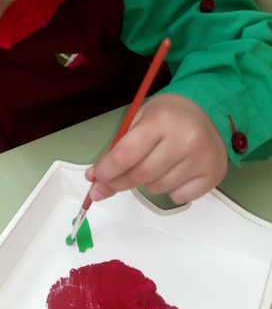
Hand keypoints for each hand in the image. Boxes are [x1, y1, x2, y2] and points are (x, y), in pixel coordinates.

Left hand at [85, 93, 227, 204]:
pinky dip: (170, 190)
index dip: (106, 172)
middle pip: (140, 176)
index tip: (95, 178)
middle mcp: (185, 140)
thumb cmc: (168, 114)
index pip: (125, 155)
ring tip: (155, 164)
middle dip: (119, 182)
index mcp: (162, 120)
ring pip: (158, 189)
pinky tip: (175, 171)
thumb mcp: (139, 119)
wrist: (208, 111)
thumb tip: (96, 180)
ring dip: (147, 183)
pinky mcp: (214, 175)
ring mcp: (202, 159)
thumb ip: (118, 148)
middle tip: (110, 182)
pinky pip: (179, 197)